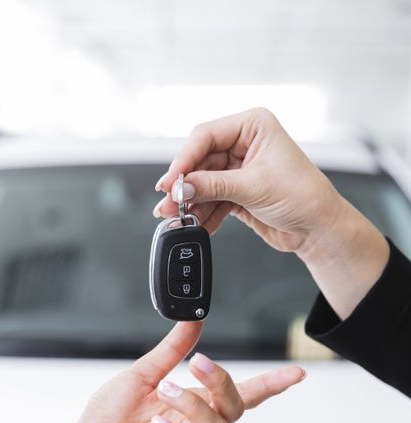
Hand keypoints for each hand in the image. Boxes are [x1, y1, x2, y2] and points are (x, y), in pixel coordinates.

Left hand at [62, 322, 304, 422]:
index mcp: (195, 403)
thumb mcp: (142, 375)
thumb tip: (194, 320)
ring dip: (194, 405)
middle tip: (197, 363)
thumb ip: (170, 351)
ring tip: (165, 392)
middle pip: (234, 407)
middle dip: (221, 383)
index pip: (241, 393)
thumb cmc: (112, 413)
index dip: (271, 385)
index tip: (297, 373)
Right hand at [153, 108, 388, 318]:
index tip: (172, 180)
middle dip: (185, 184)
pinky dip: (204, 214)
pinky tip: (195, 225)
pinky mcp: (238, 193)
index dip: (185, 158)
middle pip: (201, 161)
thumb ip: (214, 185)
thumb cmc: (303, 196)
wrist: (319, 229)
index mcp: (253, 126)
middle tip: (169, 202)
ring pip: (204, 183)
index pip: (206, 136)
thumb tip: (182, 187)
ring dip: (191, 202)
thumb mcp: (254, 187)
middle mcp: (245, 144)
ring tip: (176, 218)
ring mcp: (240, 170)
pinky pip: (213, 201)